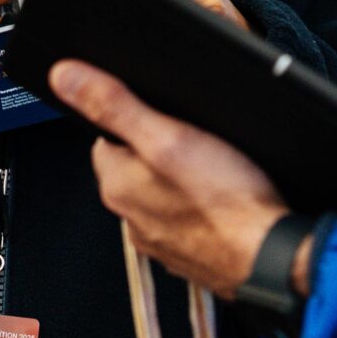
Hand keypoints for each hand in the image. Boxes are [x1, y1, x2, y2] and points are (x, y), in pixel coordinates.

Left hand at [52, 59, 284, 296]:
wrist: (271, 259)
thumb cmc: (227, 203)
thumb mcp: (169, 137)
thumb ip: (115, 106)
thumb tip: (65, 78)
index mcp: (118, 186)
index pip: (106, 138)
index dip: (135, 119)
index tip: (163, 117)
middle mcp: (131, 218)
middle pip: (135, 165)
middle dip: (159, 150)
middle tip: (196, 141)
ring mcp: (161, 240)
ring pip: (162, 193)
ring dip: (181, 180)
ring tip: (214, 169)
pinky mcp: (189, 254)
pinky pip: (187, 219)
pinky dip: (201, 208)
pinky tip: (224, 199)